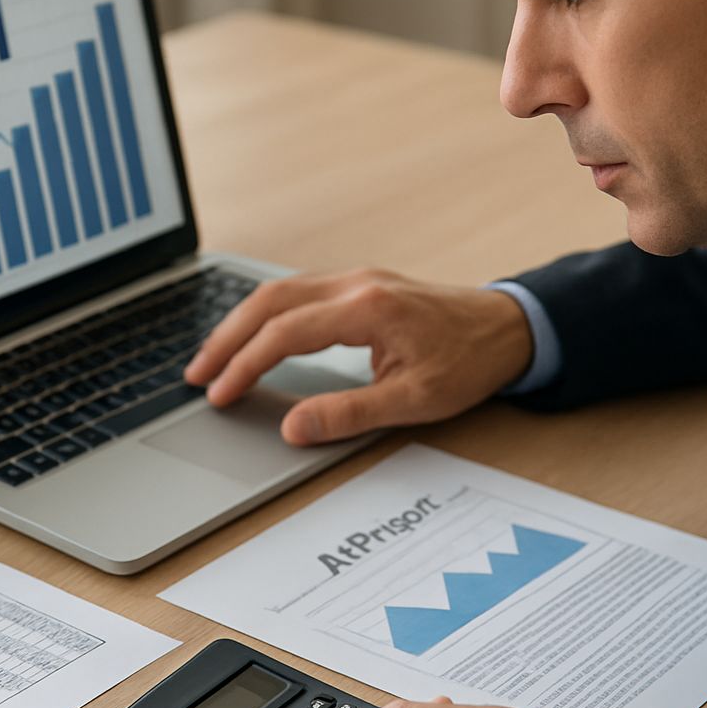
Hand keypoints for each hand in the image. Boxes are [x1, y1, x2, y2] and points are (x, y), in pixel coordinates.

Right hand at [183, 269, 534, 444]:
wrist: (510, 329)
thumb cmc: (469, 363)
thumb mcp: (412, 401)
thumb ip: (348, 415)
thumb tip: (291, 428)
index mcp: (367, 308)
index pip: (284, 333)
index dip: (245, 365)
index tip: (219, 394)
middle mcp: (355, 284)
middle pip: (268, 300)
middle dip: (226, 339)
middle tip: (196, 376)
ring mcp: (356, 279)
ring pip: (278, 290)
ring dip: (240, 324)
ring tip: (213, 360)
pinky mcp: (359, 286)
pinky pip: (297, 292)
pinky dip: (265, 315)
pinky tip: (253, 338)